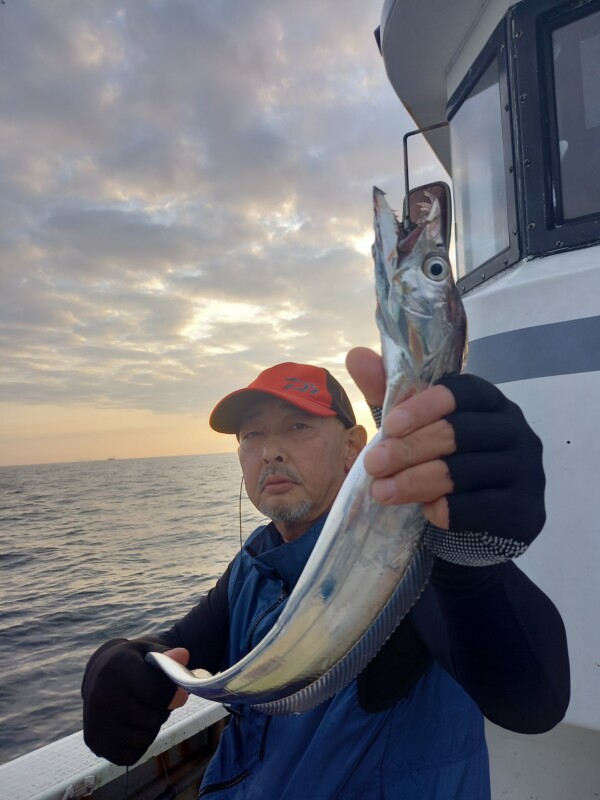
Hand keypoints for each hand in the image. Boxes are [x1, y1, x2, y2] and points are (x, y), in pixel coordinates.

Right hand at [82, 638, 189, 765]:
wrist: (99, 674)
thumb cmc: (132, 662)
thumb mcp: (149, 651)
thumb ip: (168, 657)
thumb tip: (183, 656)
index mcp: (118, 670)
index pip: (158, 692)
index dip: (175, 694)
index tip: (179, 691)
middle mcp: (103, 698)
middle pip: (154, 719)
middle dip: (162, 710)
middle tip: (154, 699)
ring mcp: (97, 723)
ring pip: (145, 739)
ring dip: (151, 728)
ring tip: (143, 710)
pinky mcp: (95, 743)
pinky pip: (132, 756)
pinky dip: (139, 745)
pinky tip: (131, 725)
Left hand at [347, 347, 545, 558]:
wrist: (474, 525)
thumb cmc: (439, 462)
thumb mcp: (410, 426)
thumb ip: (387, 392)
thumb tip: (356, 355)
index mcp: (490, 401)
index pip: (462, 392)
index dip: (425, 406)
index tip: (390, 425)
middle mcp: (516, 430)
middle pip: (460, 433)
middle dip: (409, 449)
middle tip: (373, 464)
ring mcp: (527, 471)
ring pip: (466, 472)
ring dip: (416, 482)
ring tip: (382, 492)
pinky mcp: (526, 510)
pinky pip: (480, 508)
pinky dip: (447, 509)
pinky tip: (424, 512)